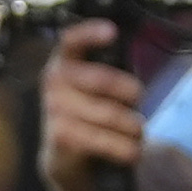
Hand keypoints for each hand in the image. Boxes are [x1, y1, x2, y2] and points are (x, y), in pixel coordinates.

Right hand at [35, 22, 142, 190]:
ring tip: (137, 132)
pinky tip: (131, 151)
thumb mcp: (96, 88)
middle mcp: (53, 82)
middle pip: (101, 79)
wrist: (66, 158)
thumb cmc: (89, 114)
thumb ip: (109, 69)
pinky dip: (124, 148)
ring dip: (133, 127)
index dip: (89, 33)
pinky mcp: (60, 137)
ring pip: (109, 114)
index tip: (111, 32)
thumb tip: (129, 53)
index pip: (71, 41)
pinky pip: (101, 140)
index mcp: (63, 62)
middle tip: (139, 98)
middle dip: (130, 91)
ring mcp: (54, 110)